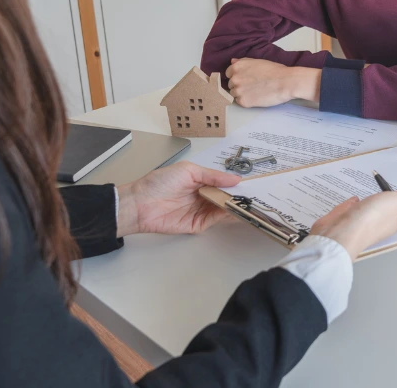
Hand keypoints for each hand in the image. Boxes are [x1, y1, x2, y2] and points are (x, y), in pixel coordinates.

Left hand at [116, 162, 241, 237]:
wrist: (140, 204)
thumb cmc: (160, 182)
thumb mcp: (189, 170)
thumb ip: (213, 175)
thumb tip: (235, 179)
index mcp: (200, 182)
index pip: (222, 183)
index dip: (235, 183)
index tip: (252, 183)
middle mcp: (202, 197)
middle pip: (225, 197)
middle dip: (238, 195)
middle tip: (256, 194)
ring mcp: (200, 211)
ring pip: (223, 209)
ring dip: (235, 205)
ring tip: (250, 201)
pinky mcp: (197, 225)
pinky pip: (215, 220)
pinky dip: (226, 215)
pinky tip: (235, 209)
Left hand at [225, 58, 319, 107]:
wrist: (285, 82)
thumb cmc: (275, 71)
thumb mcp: (257, 62)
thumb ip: (243, 62)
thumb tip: (232, 61)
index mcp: (237, 66)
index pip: (228, 74)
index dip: (237, 76)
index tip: (246, 79)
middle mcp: (234, 78)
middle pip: (231, 84)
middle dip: (239, 85)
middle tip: (252, 86)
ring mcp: (238, 90)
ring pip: (234, 94)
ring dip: (242, 94)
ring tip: (255, 92)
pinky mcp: (243, 102)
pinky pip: (239, 102)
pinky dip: (246, 101)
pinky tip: (256, 98)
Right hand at [309, 182, 396, 258]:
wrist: (340, 233)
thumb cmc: (372, 219)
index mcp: (394, 221)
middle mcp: (379, 224)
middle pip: (386, 209)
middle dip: (388, 199)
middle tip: (392, 187)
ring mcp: (360, 222)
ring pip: (368, 210)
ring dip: (370, 201)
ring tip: (374, 192)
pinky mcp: (344, 220)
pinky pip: (351, 210)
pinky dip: (353, 204)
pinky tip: (354, 199)